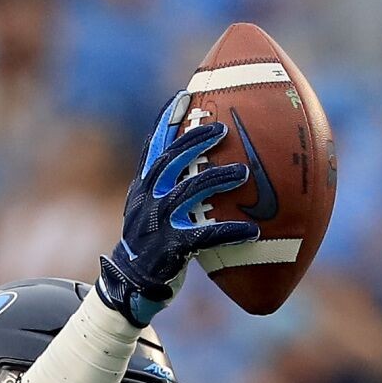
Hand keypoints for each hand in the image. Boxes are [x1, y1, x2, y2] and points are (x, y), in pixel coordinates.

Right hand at [98, 105, 262, 324]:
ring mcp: (156, 225)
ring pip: (186, 193)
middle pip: (168, 162)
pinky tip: (252, 231)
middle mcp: (145, 202)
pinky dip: (230, 233)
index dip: (166, 121)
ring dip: (215, 178)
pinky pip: (204, 237)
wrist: (129, 286)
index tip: (183, 96)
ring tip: (242, 172)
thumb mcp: (147, 211)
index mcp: (141, 189)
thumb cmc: (148, 246)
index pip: (152, 148)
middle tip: (221, 129)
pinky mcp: (169, 250)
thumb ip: (164, 188)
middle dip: (194, 142)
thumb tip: (195, 164)